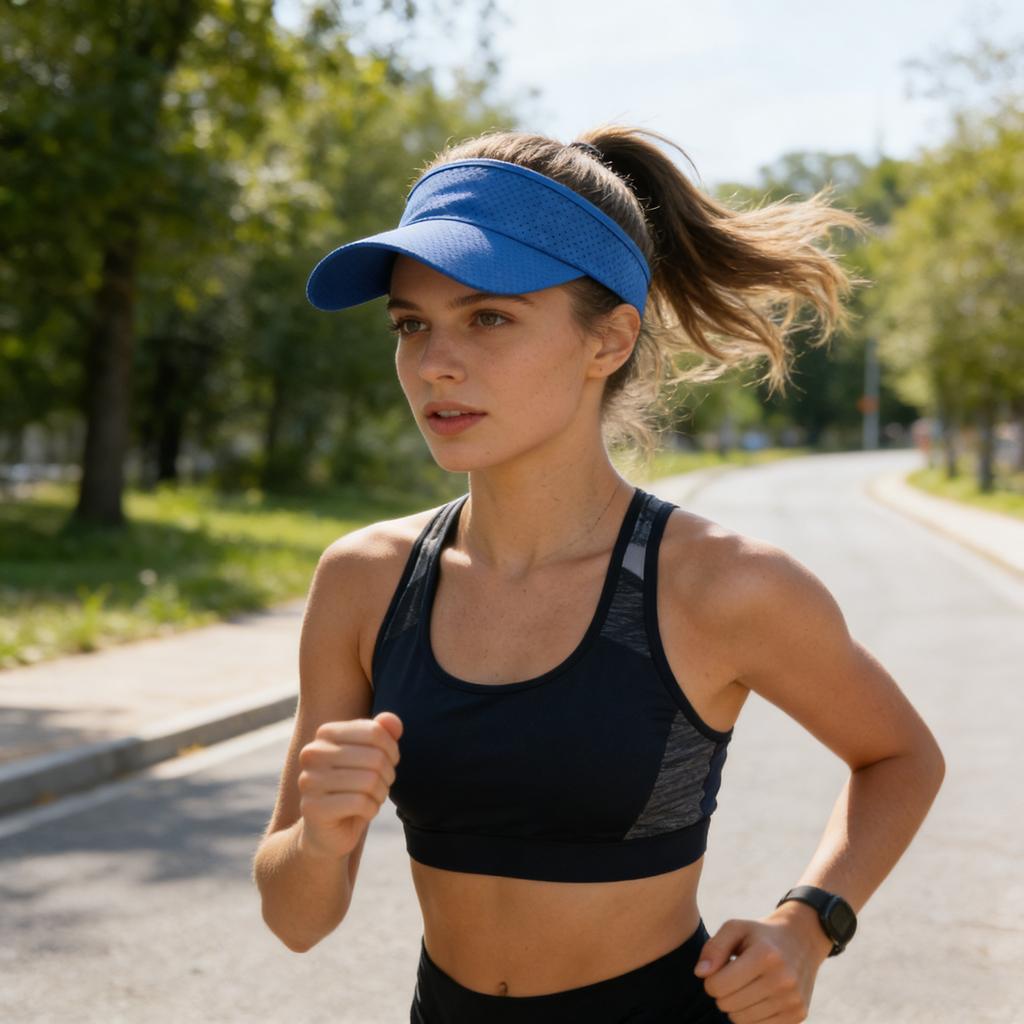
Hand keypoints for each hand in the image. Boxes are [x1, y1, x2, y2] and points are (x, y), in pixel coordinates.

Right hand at [296, 711, 402, 859]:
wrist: (327, 831)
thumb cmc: (353, 787)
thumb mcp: (371, 756)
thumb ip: (382, 733)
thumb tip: (392, 721)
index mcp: (325, 733)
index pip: (375, 731)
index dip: (391, 749)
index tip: (388, 762)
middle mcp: (312, 753)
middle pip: (375, 757)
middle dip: (387, 774)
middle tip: (381, 785)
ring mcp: (309, 781)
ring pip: (369, 781)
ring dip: (380, 793)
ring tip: (372, 798)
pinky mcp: (313, 808)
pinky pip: (360, 803)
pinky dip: (371, 809)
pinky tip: (363, 812)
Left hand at [692, 905, 833, 1021]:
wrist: (802, 940)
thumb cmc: (760, 935)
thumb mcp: (736, 928)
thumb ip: (714, 947)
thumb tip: (700, 973)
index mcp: (765, 955)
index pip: (718, 985)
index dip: (710, 979)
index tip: (717, 970)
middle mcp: (782, 980)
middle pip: (728, 1005)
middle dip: (722, 993)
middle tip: (731, 978)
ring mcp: (792, 1000)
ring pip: (741, 1020)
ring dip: (736, 1006)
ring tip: (744, 986)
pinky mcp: (798, 1015)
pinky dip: (751, 1015)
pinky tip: (756, 997)